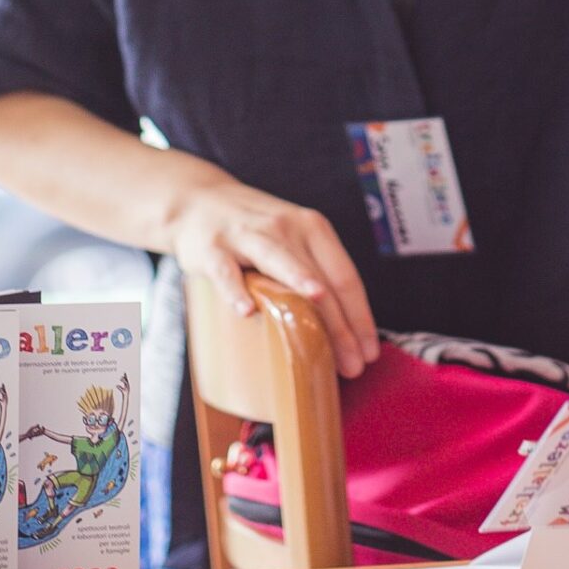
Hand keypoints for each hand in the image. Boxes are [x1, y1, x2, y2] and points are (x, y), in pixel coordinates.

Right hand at [165, 170, 378, 374]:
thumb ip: (316, 273)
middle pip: (320, 279)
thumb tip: (347, 332)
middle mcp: (286, 228)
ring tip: (318, 313)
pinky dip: (235, 290)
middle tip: (352, 366)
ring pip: (279, 260)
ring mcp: (248, 235)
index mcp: (313, 229)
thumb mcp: (293, 240)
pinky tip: (246, 311)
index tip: (369, 352)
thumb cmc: (256, 232)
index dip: (360, 317)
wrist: (198, 202)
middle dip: (340, 325)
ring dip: (300, 282)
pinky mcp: (213, 247)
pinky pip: (226, 271)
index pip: (345, 276)